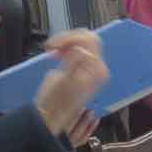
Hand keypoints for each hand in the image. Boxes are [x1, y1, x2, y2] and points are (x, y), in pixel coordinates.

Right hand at [35, 30, 107, 144]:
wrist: (53, 113)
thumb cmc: (56, 102)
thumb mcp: (63, 81)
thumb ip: (74, 63)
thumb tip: (81, 49)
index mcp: (96, 69)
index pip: (88, 40)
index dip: (67, 39)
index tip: (52, 47)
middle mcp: (98, 67)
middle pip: (87, 37)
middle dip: (67, 39)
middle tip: (52, 48)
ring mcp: (92, 66)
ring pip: (82, 40)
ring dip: (65, 42)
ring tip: (53, 51)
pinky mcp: (85, 66)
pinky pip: (79, 47)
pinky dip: (66, 46)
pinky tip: (57, 54)